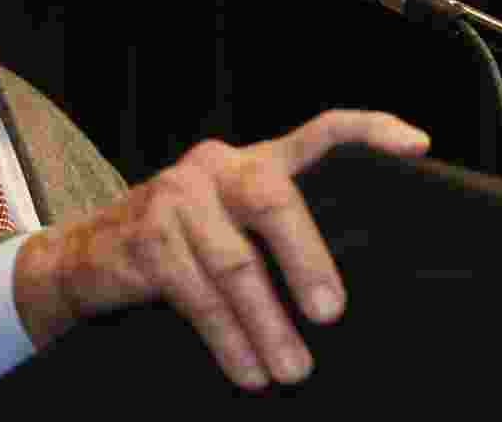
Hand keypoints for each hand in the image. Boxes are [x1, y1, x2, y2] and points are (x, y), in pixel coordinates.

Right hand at [13, 109, 429, 388]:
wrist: (87, 255)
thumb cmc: (178, 245)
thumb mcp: (226, 225)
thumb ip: (271, 236)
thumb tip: (335, 301)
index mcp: (246, 162)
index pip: (315, 134)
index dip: (366, 132)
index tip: (415, 145)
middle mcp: (214, 167)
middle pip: (273, 199)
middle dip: (308, 260)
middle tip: (331, 316)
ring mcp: (176, 198)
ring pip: (236, 263)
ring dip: (267, 325)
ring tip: (291, 370)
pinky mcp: (148, 238)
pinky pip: (198, 295)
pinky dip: (228, 339)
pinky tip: (246, 370)